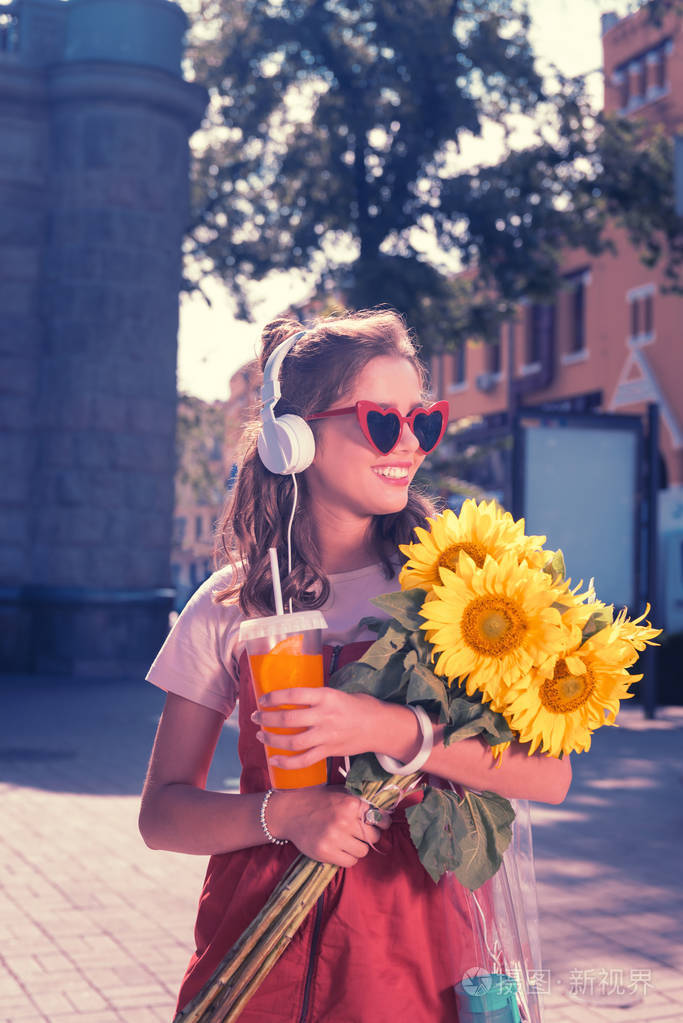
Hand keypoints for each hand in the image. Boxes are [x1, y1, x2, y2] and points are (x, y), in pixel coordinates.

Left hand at [252, 688, 379, 769]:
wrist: (379, 726)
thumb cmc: (357, 706)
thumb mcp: (337, 693)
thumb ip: (316, 697)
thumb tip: (289, 698)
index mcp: (326, 696)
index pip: (293, 695)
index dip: (273, 698)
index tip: (262, 700)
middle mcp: (325, 716)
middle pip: (288, 719)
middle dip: (266, 719)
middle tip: (255, 717)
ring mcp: (326, 736)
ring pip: (292, 742)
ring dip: (271, 739)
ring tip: (260, 736)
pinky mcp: (328, 752)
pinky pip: (303, 761)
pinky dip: (286, 763)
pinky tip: (273, 759)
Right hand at [267, 785, 391, 867]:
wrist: (291, 812)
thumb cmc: (319, 801)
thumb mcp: (341, 792)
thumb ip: (362, 801)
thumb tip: (385, 812)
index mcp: (351, 803)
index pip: (381, 819)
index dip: (382, 823)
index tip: (378, 825)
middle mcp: (344, 820)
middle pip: (374, 837)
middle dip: (368, 836)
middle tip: (358, 833)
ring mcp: (335, 837)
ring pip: (363, 851)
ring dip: (357, 847)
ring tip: (346, 840)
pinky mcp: (326, 852)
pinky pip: (350, 862)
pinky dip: (347, 857)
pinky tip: (339, 848)